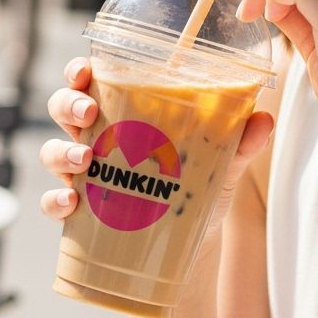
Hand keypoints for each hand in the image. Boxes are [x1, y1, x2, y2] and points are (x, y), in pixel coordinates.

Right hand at [38, 57, 273, 241]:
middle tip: (87, 114)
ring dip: (62, 153)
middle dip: (68, 105)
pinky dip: (56, 201)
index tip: (85, 70)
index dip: (80, 71)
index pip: (95, 81)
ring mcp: (86, 175)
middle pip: (65, 108)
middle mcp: (99, 138)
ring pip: (54, 152)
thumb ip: (242, 142)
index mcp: (127, 113)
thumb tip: (264, 120)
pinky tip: (71, 203)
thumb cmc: (200, 188)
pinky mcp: (82, 214)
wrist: (191, 247)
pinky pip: (53, 203)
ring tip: (85, 161)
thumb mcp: (224, 163)